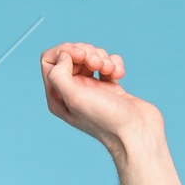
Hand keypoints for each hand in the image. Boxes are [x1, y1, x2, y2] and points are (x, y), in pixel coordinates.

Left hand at [40, 42, 162, 154]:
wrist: (136, 133)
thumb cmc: (105, 119)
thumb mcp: (75, 97)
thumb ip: (59, 75)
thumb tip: (63, 56)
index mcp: (57, 97)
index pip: (49, 60)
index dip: (64, 51)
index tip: (81, 56)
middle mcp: (72, 92)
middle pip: (71, 55)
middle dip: (86, 52)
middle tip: (96, 64)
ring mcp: (91, 90)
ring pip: (91, 57)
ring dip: (102, 57)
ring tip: (109, 71)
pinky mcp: (109, 87)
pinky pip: (108, 62)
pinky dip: (114, 63)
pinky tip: (119, 75)